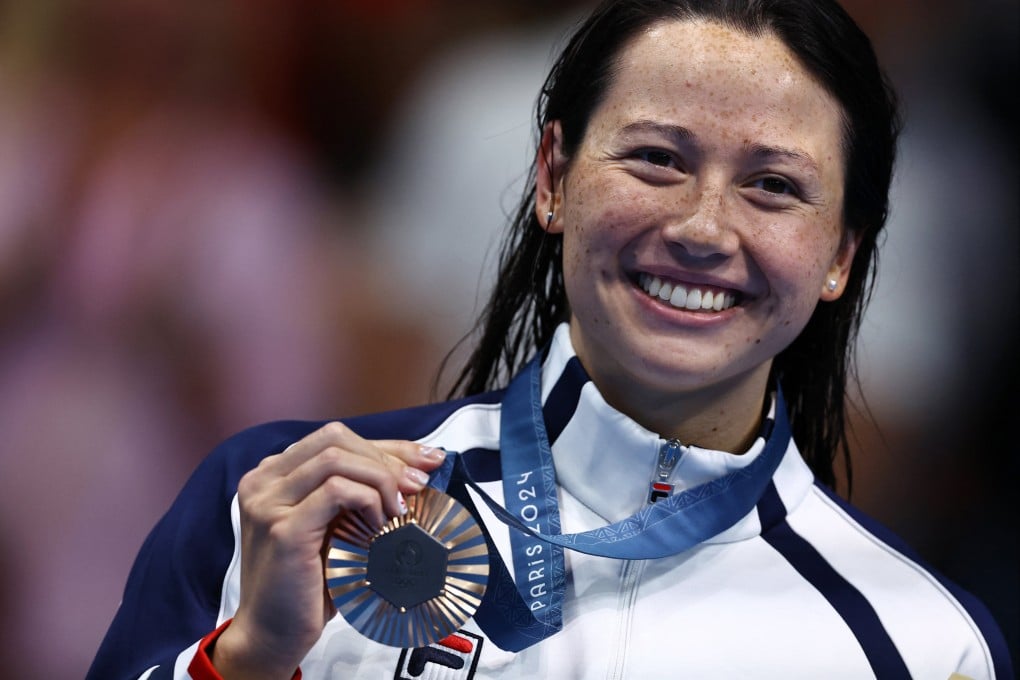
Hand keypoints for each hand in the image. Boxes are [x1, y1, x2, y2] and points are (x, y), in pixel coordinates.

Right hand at [210, 422, 445, 678]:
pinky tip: (380, 525)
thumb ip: (362, 490)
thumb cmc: (309, 581)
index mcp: (274, 473)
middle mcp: (264, 480)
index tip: (426, 461)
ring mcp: (268, 502)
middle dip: (385, 459)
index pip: (336, 438)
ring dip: (380, 479)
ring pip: (336, 458)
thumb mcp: (339, 523)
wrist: (274, 632)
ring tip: (399, 510)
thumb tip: (420, 464)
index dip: (386, 446)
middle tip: (417, 486)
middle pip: (335, 438)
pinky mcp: (282, 528)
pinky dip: (368, 500)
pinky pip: (337, 491)